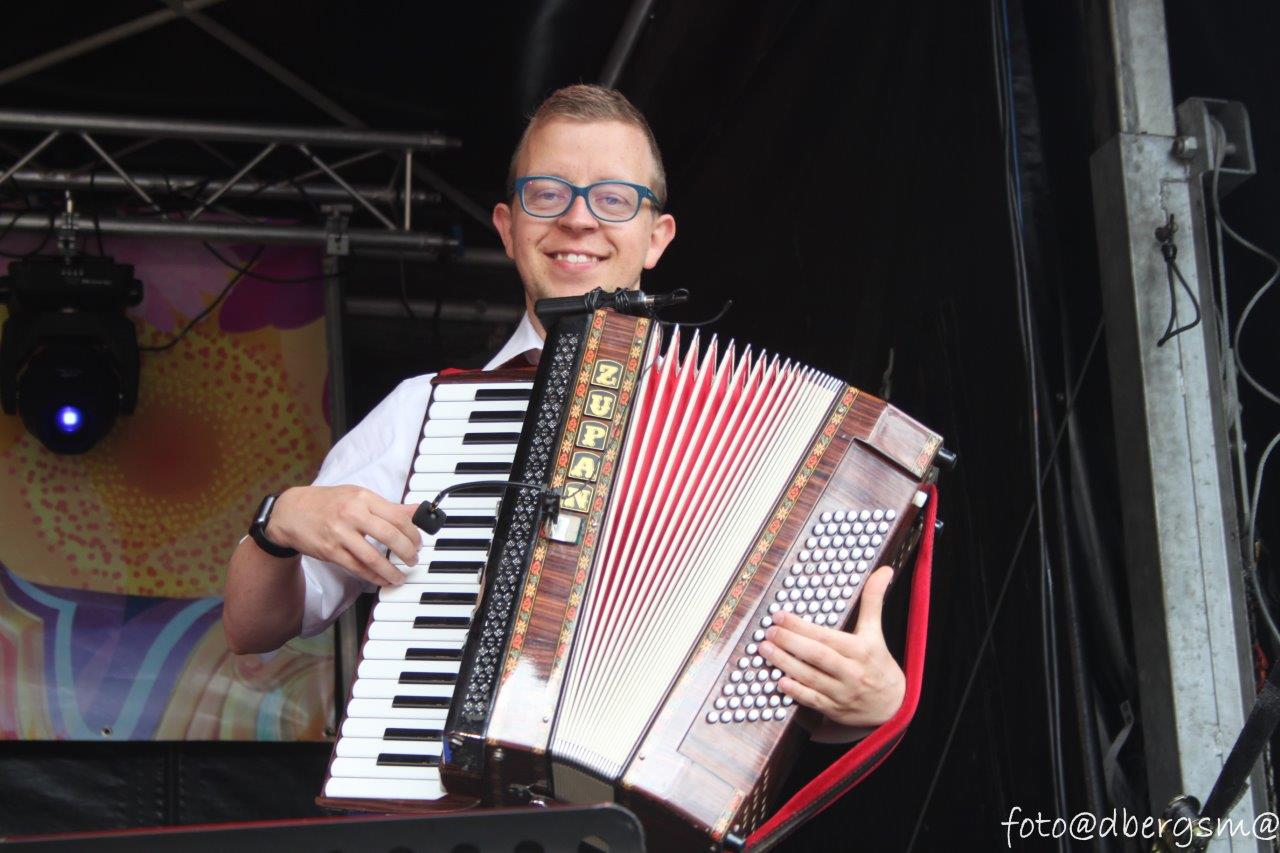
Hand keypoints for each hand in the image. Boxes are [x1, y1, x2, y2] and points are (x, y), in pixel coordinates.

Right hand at [266, 485, 421, 586]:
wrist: (291, 512)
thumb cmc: (328, 503)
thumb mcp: (358, 496)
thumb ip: (387, 506)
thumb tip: (417, 511)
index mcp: (362, 498)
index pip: (397, 517)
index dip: (413, 533)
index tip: (418, 542)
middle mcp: (352, 514)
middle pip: (389, 536)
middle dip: (407, 552)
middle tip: (413, 559)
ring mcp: (340, 534)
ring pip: (373, 557)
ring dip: (391, 571)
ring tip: (400, 576)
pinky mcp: (330, 551)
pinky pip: (357, 568)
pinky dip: (373, 577)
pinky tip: (382, 579)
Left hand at [759, 565, 904, 727]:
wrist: (893, 705)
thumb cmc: (879, 664)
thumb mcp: (877, 631)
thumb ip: (873, 600)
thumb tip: (883, 570)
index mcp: (861, 650)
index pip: (827, 637)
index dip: (801, 627)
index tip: (780, 615)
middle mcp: (851, 672)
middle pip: (817, 656)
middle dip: (789, 643)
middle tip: (768, 632)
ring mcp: (842, 693)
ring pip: (811, 678)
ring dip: (785, 664)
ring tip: (764, 650)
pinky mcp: (834, 709)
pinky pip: (812, 701)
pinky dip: (796, 692)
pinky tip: (779, 681)